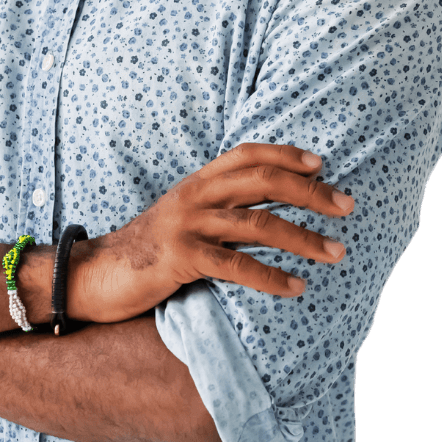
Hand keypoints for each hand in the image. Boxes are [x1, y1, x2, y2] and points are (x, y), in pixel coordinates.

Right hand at [70, 143, 353, 319]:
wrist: (94, 273)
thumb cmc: (146, 250)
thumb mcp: (181, 216)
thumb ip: (215, 206)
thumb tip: (262, 208)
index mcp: (196, 182)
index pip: (246, 154)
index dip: (285, 154)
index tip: (321, 164)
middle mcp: (193, 196)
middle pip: (260, 181)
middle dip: (309, 192)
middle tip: (346, 206)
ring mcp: (186, 225)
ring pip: (255, 224)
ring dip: (302, 239)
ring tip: (336, 252)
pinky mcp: (180, 259)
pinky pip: (234, 266)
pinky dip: (270, 277)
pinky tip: (296, 288)